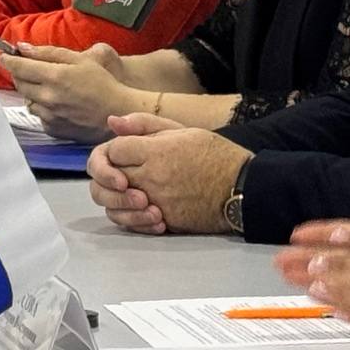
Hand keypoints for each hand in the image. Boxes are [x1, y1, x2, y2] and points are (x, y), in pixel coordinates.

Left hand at [0, 42, 138, 140]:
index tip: (3, 56)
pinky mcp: (53, 129)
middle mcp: (48, 98)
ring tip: (49, 87)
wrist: (118, 111)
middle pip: (19, 84)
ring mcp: (50, 116)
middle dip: (20, 74)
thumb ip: (48, 53)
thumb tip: (22, 48)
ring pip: (27, 101)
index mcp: (54, 76)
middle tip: (29, 68)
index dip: (8, 60)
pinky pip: (39, 116)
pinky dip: (43, 108)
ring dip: (31, 92)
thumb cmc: (102, 82)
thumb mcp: (78, 59)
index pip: (19, 67)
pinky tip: (58, 104)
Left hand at [89, 120, 247, 233]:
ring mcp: (157, 203)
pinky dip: (132, 219)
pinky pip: (134, 225)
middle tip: (118, 177)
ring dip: (116, 201)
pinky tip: (144, 210)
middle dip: (105, 178)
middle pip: (106, 182)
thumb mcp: (181, 130)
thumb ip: (144, 125)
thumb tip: (112, 123)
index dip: (111, 152)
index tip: (122, 154)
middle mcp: (152, 178)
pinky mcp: (166, 222)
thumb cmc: (214, 154)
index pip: (112, 151)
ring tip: (132, 194)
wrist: (243, 186)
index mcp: (155, 152)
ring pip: (114, 207)